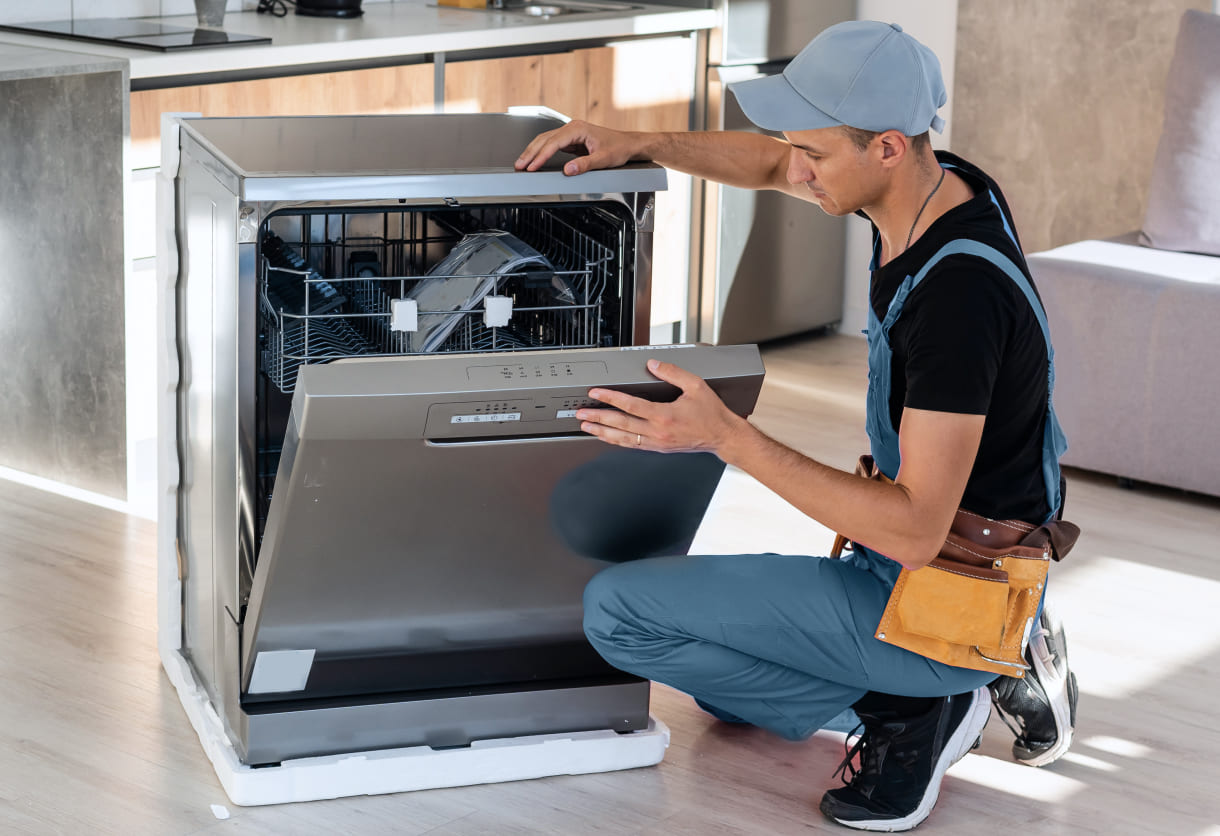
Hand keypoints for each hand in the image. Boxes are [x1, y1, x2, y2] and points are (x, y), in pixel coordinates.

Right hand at [515, 119, 641, 175]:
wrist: (628, 144)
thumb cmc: (619, 148)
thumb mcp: (603, 159)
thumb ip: (585, 164)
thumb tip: (568, 169)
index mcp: (578, 129)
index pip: (553, 143)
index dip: (541, 156)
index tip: (532, 167)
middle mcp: (572, 128)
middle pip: (544, 139)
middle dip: (531, 153)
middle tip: (519, 165)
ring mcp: (571, 133)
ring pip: (545, 140)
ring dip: (533, 152)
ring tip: (522, 163)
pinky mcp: (571, 140)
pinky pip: (552, 145)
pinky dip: (541, 152)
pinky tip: (535, 160)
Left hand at [575, 358, 746, 455]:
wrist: (723, 437)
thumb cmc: (712, 414)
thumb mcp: (696, 385)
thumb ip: (673, 373)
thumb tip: (653, 364)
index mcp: (664, 416)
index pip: (630, 405)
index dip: (610, 398)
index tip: (595, 393)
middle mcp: (658, 432)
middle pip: (620, 424)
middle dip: (598, 418)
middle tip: (581, 413)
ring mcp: (656, 443)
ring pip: (622, 438)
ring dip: (602, 432)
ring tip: (586, 427)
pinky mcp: (658, 448)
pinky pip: (632, 445)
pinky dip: (616, 441)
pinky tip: (607, 437)